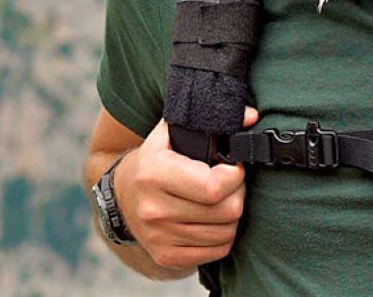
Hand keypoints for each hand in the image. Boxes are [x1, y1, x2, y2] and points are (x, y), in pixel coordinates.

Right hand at [113, 107, 257, 271]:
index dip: (234, 175)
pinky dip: (223, 236)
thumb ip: (207, 120)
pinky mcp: (166, 256)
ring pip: (226, 233)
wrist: (122, 197)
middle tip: (231, 183)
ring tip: (223, 199)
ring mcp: (159, 237)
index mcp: (154, 174)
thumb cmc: (154, 160)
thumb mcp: (170, 133)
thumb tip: (251, 115)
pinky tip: (214, 220)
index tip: (234, 166)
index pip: (213, 186)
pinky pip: (216, 251)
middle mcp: (154, 209)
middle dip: (238, 193)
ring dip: (233, 216)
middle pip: (226, 211)